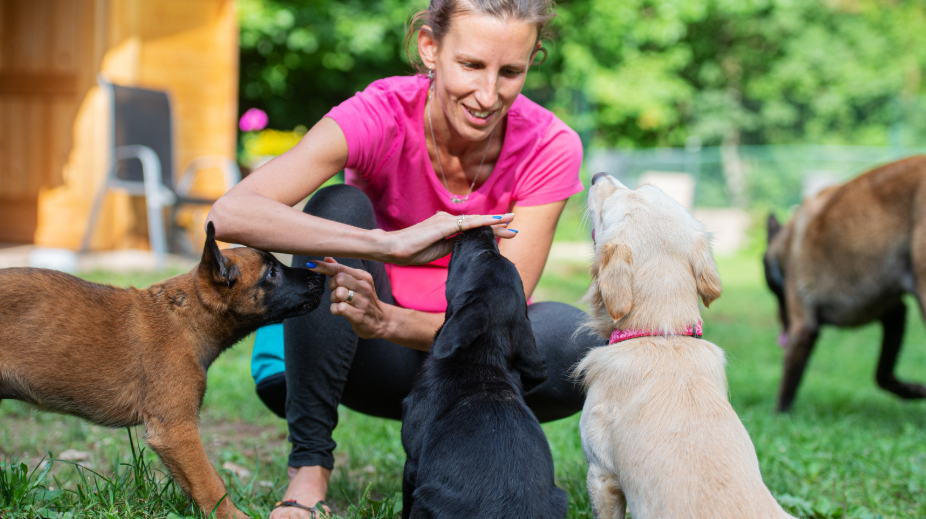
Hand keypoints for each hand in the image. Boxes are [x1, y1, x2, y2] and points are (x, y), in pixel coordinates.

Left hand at [309, 258, 387, 338]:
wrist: (381, 321)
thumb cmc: (365, 299)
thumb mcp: (358, 282)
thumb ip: (342, 270)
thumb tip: (326, 257)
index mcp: (363, 277)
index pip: (341, 268)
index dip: (323, 266)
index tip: (310, 265)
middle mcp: (364, 287)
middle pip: (339, 278)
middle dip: (331, 285)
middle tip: (335, 291)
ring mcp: (362, 302)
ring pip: (338, 293)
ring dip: (333, 298)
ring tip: (339, 301)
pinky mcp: (359, 316)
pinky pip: (339, 308)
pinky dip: (335, 309)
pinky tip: (340, 310)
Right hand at [378, 212, 515, 264]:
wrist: (392, 248)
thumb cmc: (411, 252)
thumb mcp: (439, 251)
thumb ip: (453, 246)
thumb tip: (468, 247)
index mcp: (446, 227)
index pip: (472, 229)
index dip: (489, 230)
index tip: (505, 234)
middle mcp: (447, 220)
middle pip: (476, 223)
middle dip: (496, 226)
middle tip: (514, 228)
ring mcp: (445, 220)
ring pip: (474, 222)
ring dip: (493, 223)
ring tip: (510, 224)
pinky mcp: (443, 225)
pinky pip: (466, 224)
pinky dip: (482, 223)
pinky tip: (495, 222)